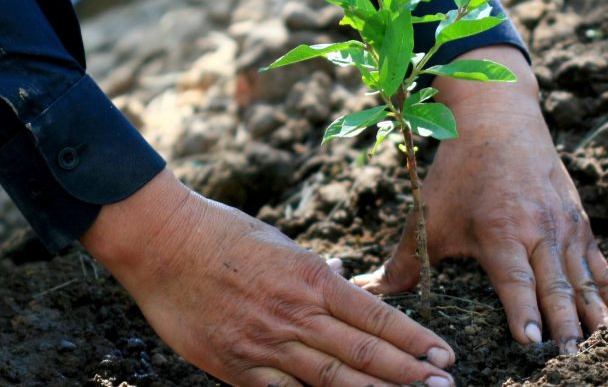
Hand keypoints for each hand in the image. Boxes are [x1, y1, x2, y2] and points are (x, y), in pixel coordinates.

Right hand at [81, 170, 456, 385]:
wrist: (162, 242)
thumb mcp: (282, 244)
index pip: (376, 316)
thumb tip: (347, 281)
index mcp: (312, 278)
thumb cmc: (223, 235)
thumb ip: (316, 273)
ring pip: (333, 379)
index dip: (414, 339)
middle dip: (410, 374)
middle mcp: (296, 314)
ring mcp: (266, 345)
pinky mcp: (237, 367)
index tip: (445, 355)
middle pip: (364, 353)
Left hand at [353, 46, 607, 353]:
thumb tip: (369, 292)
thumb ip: (405, 260)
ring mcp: (564, 225)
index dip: (524, 311)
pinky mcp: (579, 222)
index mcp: (500, 230)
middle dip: (565, 323)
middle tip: (572, 357)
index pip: (515, 280)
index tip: (533, 342)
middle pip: (556, 284)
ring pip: (583, 278)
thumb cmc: (460, 172)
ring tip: (606, 347)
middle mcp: (538, 229)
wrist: (500, 118)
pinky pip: (599, 264)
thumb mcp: (430, 213)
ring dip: (595, 314)